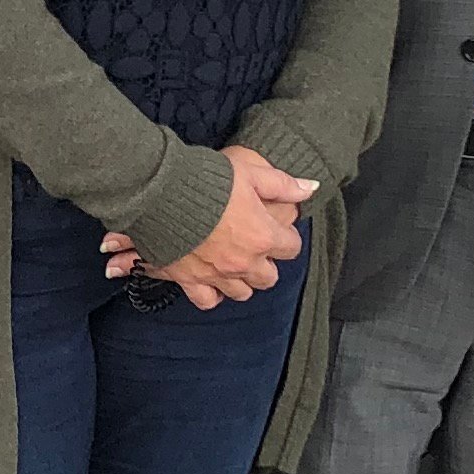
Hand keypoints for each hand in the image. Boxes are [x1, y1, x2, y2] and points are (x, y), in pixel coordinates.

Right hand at [137, 145, 315, 307]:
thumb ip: (282, 185)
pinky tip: (212, 282)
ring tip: (236, 264)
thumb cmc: (208, 180)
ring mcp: (217, 274)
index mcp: (263, 236)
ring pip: (242, 293)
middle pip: (269, 277)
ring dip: (243, 280)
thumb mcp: (251, 173)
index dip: (286, 236)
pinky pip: (208, 300)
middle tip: (256, 247)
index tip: (277, 228)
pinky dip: (212, 294)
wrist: (163, 193)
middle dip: (266, 263)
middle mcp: (243, 262)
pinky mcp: (191, 279)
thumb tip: (310, 188)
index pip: (292, 247)